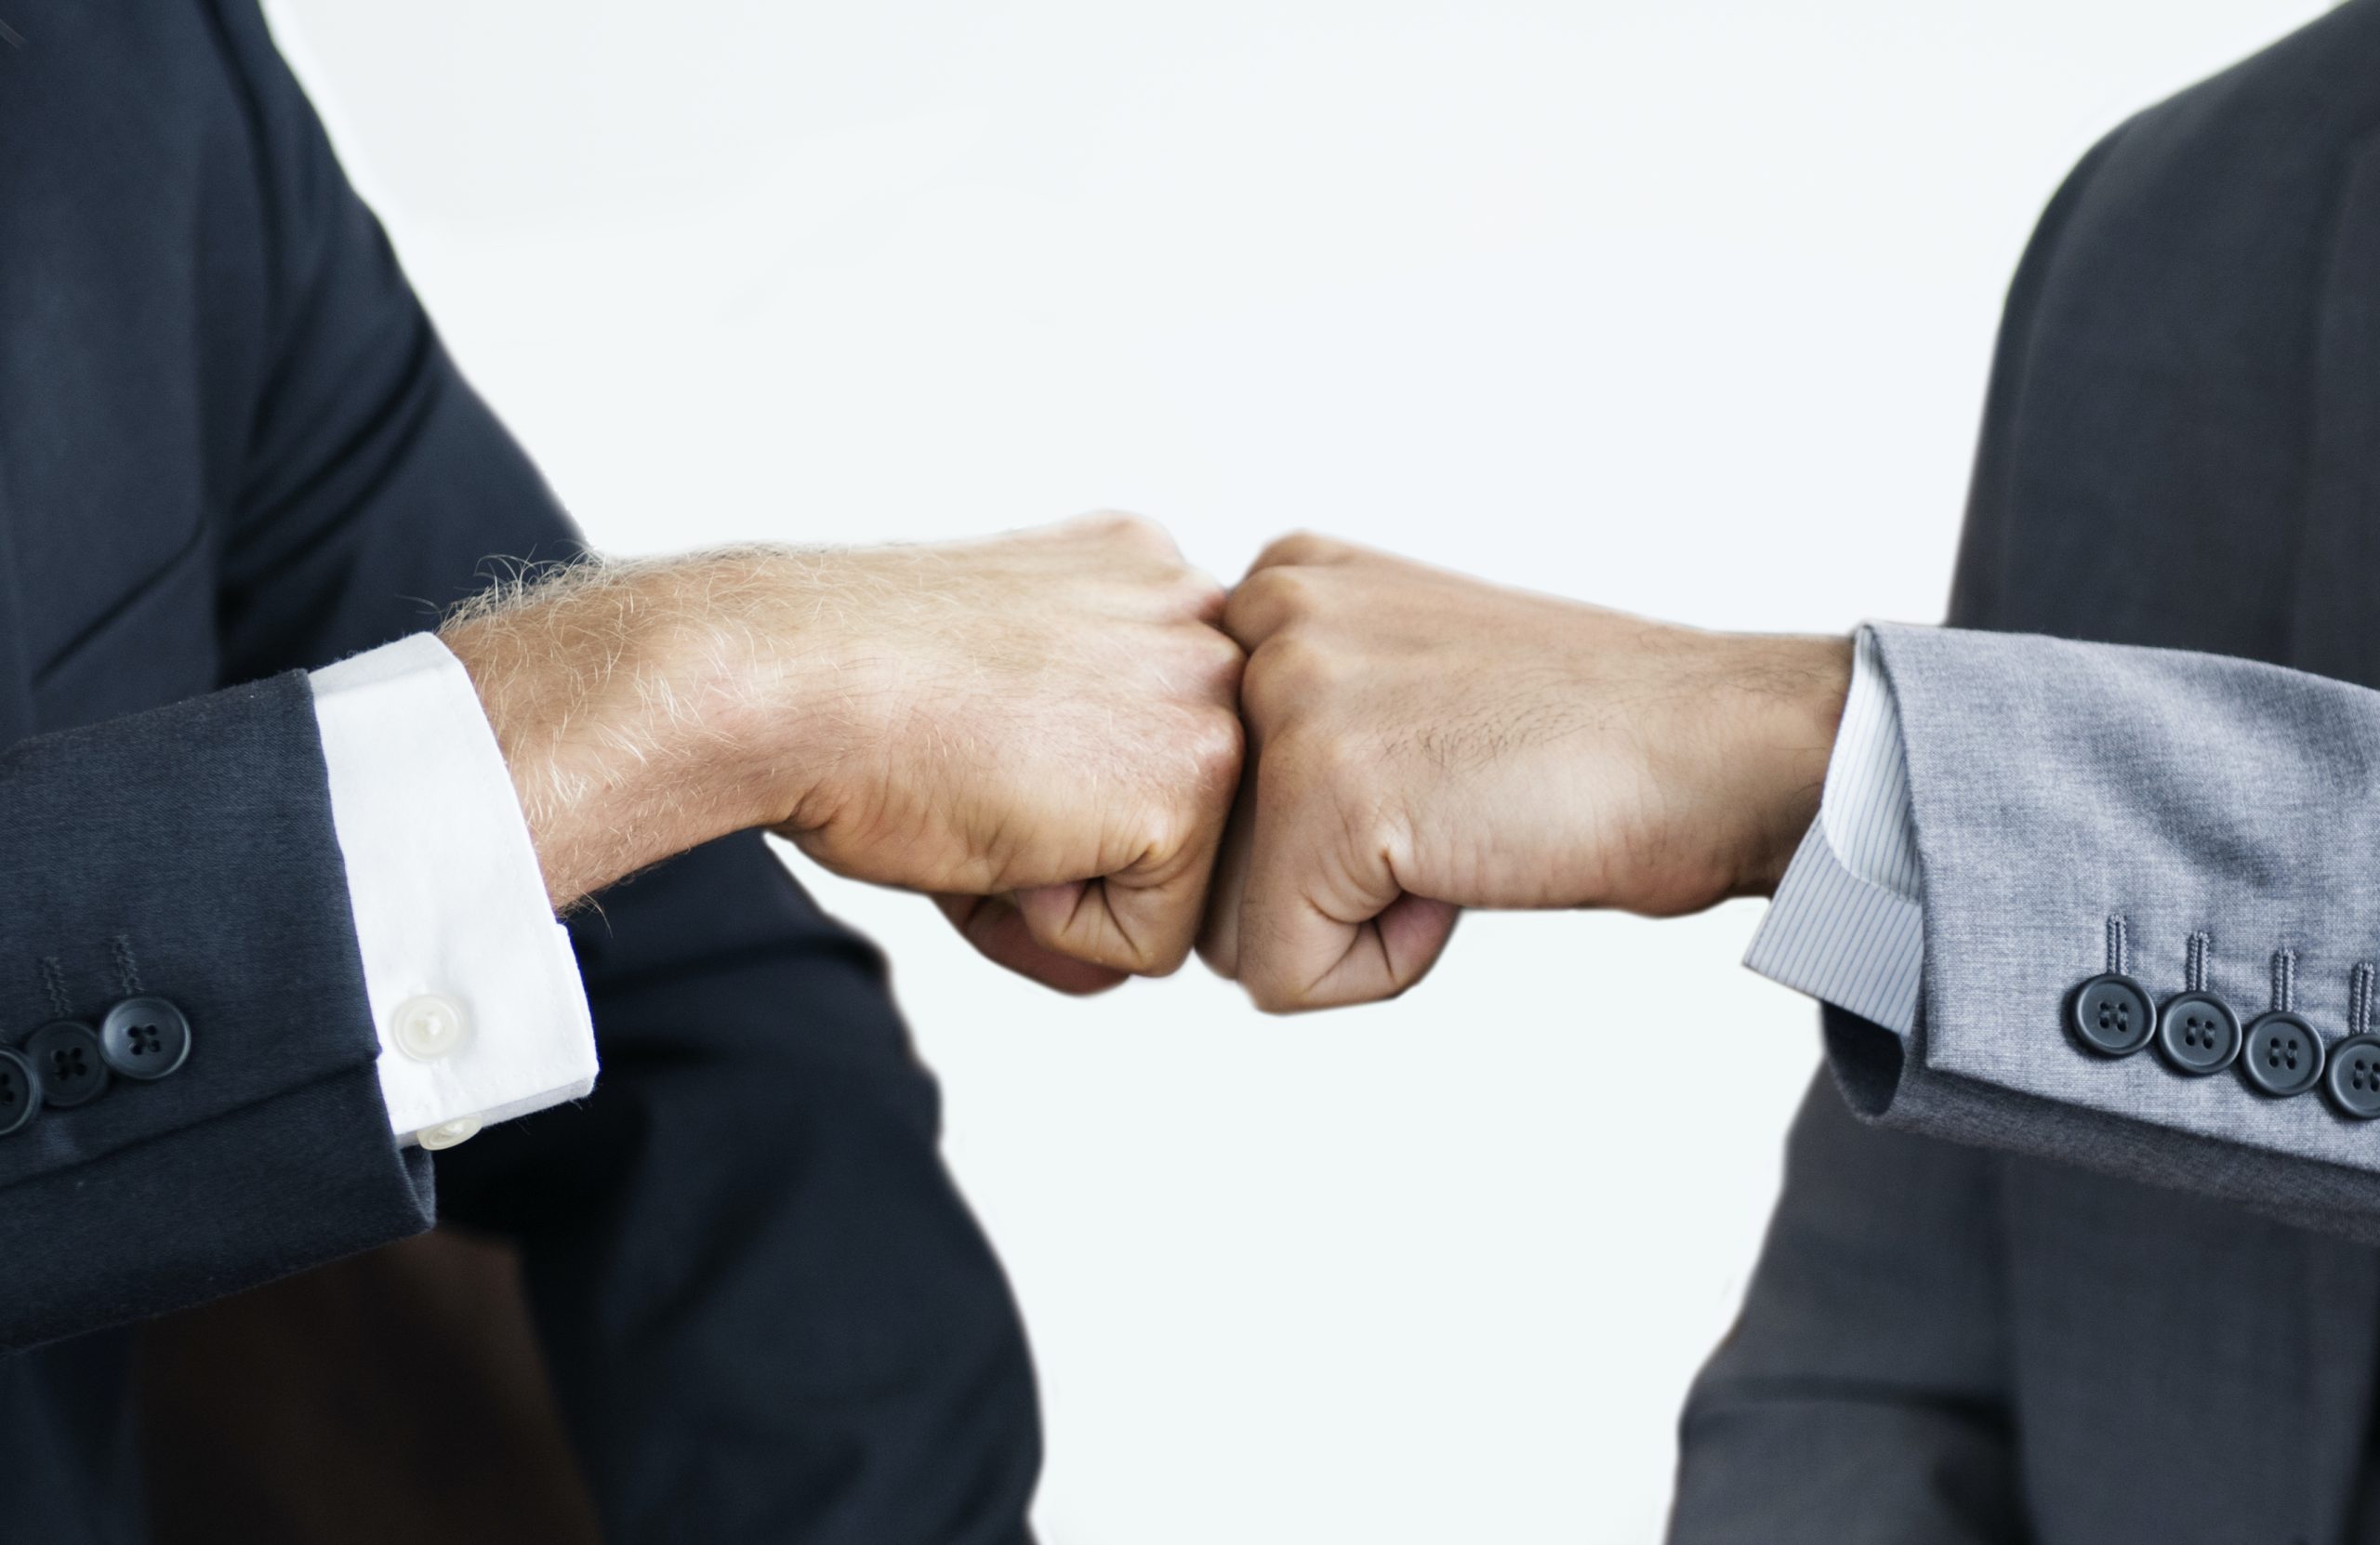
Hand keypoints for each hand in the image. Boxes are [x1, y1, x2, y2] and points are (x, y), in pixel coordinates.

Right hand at [445, 514, 1243, 990]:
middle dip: (1076, 854)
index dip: (1060, 803)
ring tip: (981, 802)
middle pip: (1179, 827)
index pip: (1157, 759)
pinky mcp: (1197, 773)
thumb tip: (1119, 963)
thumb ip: (1080, 803)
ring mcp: (1213, 691)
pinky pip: (1152, 945)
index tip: (969, 745)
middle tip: (969, 779)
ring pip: (1173, 889)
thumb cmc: (842, 701)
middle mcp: (1199, 617)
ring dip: (1066, 889)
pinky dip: (1056, 928)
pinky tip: (993, 832)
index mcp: (1146, 582)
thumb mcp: (992, 725)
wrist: (784, 682)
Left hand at [1199, 534, 1850, 1011]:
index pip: (1204, 792)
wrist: (1727, 745)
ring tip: (1465, 829)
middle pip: (1199, 861)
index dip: (1318, 834)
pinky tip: (1473, 868)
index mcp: (1279, 581)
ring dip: (1353, 924)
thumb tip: (1188, 834)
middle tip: (1456, 808)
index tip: (1436, 774)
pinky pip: (1282, 978)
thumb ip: (1297, 714)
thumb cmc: (1586, 740)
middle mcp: (1264, 616)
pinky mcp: (1324, 794)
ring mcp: (1290, 698)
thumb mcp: (1406, 676)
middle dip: (1319, 884)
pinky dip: (1387, 967)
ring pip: (1231, 929)